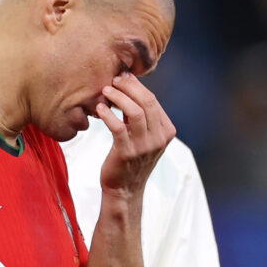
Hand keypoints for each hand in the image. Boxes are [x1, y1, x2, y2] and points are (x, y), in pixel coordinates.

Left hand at [96, 73, 175, 195]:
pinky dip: (108, 114)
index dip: (137, 86)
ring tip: (105, 91)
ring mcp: (144, 146)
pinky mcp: (127, 152)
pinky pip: (118, 127)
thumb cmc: (131, 158)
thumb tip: (128, 85)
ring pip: (135, 112)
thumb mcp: (143, 136)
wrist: (124, 189)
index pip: (153, 100)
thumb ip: (140, 116)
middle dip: (129, 87)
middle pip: (147, 102)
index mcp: (167, 131)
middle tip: (114, 80)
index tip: (122, 77)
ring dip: (118, 97)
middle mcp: (159, 138)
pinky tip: (99, 108)